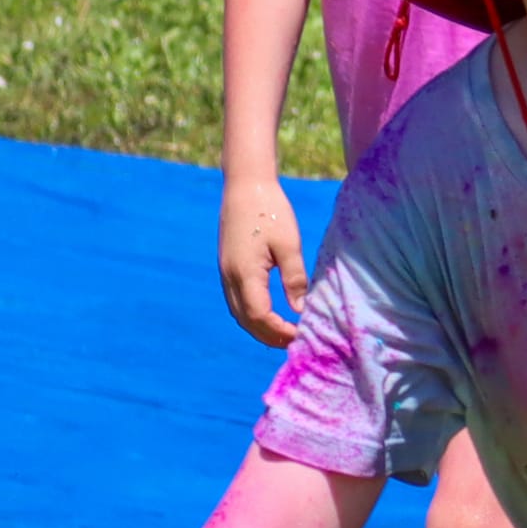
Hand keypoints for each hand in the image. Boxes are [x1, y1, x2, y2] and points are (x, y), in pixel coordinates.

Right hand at [219, 172, 308, 347]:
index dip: (279, 332)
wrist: (246, 185)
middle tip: (294, 342)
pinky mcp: (227, 267)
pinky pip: (236, 300)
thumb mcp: (289, 244)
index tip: (300, 335)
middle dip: (269, 336)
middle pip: (247, 321)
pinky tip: (270, 315)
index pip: (260, 317)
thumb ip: (295, 279)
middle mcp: (230, 277)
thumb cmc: (271, 210)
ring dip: (259, 328)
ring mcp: (225, 272)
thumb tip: (301, 311)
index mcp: (245, 273)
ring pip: (239, 313)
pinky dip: (252, 314)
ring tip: (284, 334)